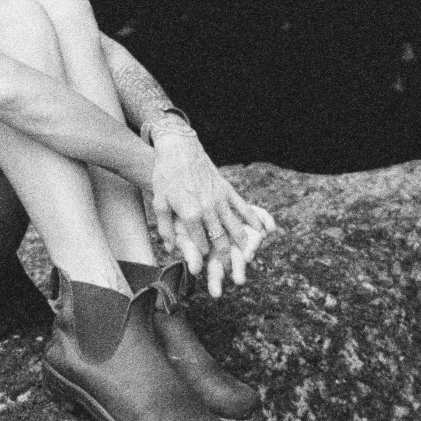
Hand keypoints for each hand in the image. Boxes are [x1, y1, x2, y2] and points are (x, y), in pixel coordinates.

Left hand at [144, 129, 278, 296]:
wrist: (180, 149)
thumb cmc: (166, 176)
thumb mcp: (159, 202)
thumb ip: (165, 228)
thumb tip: (170, 248)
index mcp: (190, 214)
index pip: (200, 244)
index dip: (203, 257)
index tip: (206, 266)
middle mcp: (208, 209)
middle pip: (221, 240)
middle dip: (227, 258)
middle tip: (231, 271)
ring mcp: (220, 199)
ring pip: (235, 227)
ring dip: (242, 244)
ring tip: (248, 257)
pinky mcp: (227, 190)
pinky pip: (243, 208)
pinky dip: (253, 221)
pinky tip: (261, 231)